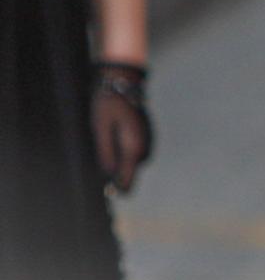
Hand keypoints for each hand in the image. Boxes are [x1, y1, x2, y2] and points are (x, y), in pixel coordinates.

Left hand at [93, 62, 152, 194]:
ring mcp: (149, 140)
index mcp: (134, 147)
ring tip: (108, 147)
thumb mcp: (100, 129)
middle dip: (119, 173)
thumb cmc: (108, 105)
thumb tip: (108, 174)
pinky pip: (136, 152)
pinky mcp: (147, 135)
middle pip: (130, 171)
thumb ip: (105, 153)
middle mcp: (145, 147)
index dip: (119, 188)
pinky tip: (116, 138)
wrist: (124, 83)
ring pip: (133, 161)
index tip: (112, 196)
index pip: (128, 177)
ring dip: (122, 162)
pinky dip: (126, 152)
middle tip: (102, 172)